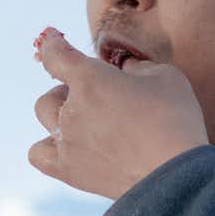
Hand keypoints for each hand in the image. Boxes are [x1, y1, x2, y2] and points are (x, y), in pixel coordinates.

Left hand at [26, 27, 209, 199]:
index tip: (52, 39)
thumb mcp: (166, 76)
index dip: (52, 44)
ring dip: (59, 113)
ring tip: (84, 119)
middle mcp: (71, 110)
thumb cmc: (175, 121)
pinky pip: (39, 155)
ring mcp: (67, 142)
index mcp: (89, 79)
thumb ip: (138, 67)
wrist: (175, 177)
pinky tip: (69, 147)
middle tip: (97, 95)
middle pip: (53, 92)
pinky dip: (49, 147)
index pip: (55, 55)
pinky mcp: (69, 171)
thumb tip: (125, 70)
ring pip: (44, 116)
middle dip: (70, 89)